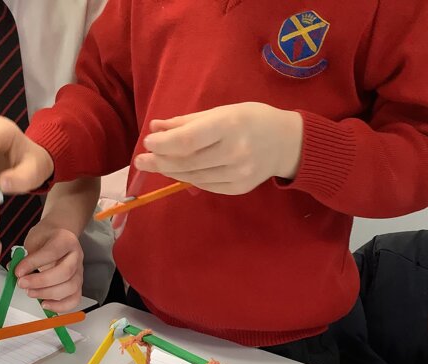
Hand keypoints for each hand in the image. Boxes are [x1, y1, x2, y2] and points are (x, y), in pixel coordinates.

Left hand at [16, 221, 83, 311]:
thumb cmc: (47, 239)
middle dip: (41, 281)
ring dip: (48, 294)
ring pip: (70, 288)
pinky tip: (45, 304)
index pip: (52, 253)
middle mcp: (76, 257)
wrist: (59, 237)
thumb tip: (13, 270)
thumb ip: (25, 256)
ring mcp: (79, 272)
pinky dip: (59, 306)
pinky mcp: (78, 285)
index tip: (18, 271)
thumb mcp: (33, 240)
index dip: (33, 263)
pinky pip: (74, 300)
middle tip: (22, 283)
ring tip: (30, 292)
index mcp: (66, 241)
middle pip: (65, 273)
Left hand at [134, 103, 303, 194]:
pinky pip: (205, 185)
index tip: (148, 143)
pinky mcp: (238, 188)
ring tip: (156, 164)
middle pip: (186, 162)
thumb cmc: (251, 120)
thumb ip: (188, 122)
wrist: (286, 143)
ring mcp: (237, 174)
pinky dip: (188, 178)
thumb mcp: (222, 111)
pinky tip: (179, 171)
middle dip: (160, 162)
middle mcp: (234, 152)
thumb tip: (156, 128)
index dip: (164, 145)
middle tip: (141, 160)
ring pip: (193, 177)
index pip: (187, 141)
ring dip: (171, 171)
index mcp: (229, 126)